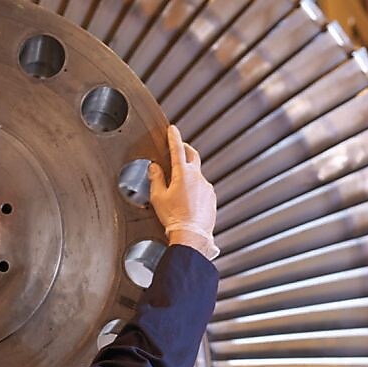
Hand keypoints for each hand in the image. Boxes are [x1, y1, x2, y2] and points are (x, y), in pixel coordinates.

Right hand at [149, 125, 218, 260]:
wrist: (191, 235)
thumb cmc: (175, 218)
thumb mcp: (158, 197)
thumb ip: (156, 178)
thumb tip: (155, 168)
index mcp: (183, 174)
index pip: (177, 149)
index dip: (174, 137)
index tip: (173, 130)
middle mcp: (197, 177)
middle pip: (192, 156)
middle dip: (185, 149)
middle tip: (179, 148)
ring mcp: (207, 187)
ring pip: (197, 175)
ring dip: (188, 176)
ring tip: (178, 188)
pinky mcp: (211, 198)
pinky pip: (202, 189)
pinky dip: (195, 190)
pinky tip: (187, 201)